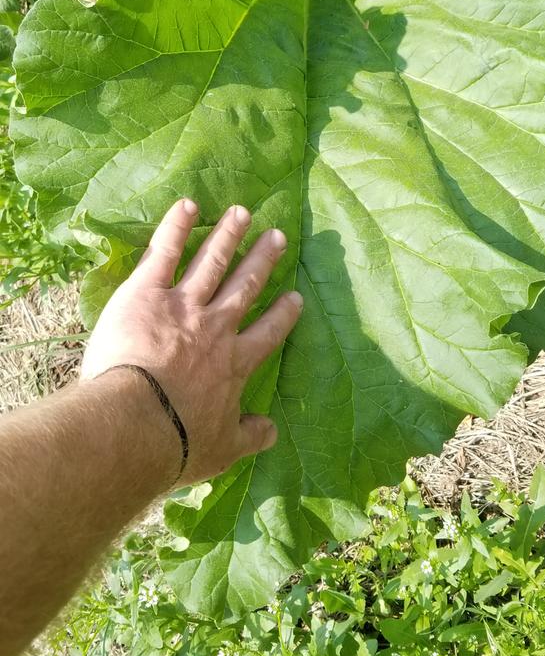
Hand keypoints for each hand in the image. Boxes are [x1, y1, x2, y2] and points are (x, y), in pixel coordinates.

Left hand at [81, 199, 302, 485]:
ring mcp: (183, 305)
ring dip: (228, 236)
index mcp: (235, 363)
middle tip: (277, 236)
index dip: (283, 315)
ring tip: (242, 213)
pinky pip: (164, 253)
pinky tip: (188, 206)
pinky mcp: (147, 293)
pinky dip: (176, 228)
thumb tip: (272, 432)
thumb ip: (249, 436)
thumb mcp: (223, 448)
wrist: (138, 423)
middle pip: (245, 287)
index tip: (295, 297)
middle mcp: (216, 327)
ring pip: (211, 262)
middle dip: (262, 261)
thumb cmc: (180, 441)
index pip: (267, 334)